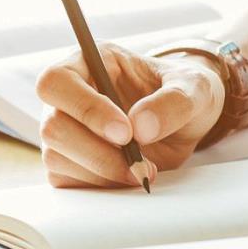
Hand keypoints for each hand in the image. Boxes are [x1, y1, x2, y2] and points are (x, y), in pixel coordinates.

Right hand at [35, 44, 222, 187]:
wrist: (187, 121)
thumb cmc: (185, 93)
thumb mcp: (195, 88)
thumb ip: (173, 101)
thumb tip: (141, 127)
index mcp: (89, 62)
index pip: (57, 81)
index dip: (85, 109)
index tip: (126, 133)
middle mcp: (68, 96)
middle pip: (53, 126)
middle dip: (98, 152)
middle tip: (139, 162)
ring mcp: (64, 130)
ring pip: (55, 157)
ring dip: (101, 172)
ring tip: (142, 170)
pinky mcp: (68, 161)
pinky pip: (65, 180)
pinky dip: (99, 186)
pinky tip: (127, 178)